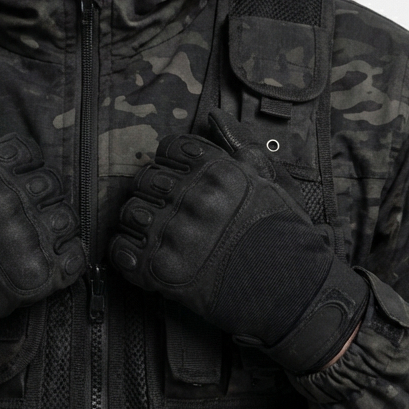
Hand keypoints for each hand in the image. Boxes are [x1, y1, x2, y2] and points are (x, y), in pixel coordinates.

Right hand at [0, 113, 84, 374]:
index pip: (28, 151)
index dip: (26, 163)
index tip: (18, 176)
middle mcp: (9, 200)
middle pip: (52, 182)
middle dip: (42, 194)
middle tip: (26, 211)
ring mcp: (26, 238)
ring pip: (67, 218)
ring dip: (56, 225)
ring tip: (36, 236)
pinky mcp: (38, 275)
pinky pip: (75, 256)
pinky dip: (68, 256)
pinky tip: (50, 258)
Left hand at [110, 110, 367, 374]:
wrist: (288, 292)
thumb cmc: (280, 234)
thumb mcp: (269, 181)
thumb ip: (238, 144)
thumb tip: (214, 116)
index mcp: (217, 173)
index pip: (168, 148)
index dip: (171, 161)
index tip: (179, 177)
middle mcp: (194, 200)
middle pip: (145, 178)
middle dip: (153, 191)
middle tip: (169, 208)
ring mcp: (175, 236)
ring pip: (130, 211)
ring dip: (139, 219)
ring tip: (158, 231)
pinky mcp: (162, 271)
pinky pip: (121, 250)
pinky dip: (127, 251)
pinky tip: (146, 253)